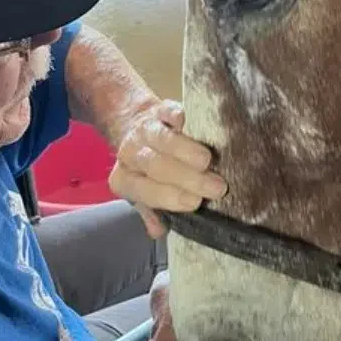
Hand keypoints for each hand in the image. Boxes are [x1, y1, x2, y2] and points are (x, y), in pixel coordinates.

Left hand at [109, 99, 226, 237]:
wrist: (134, 123)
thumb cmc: (146, 167)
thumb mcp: (142, 192)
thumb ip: (151, 211)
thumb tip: (158, 231)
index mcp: (124, 180)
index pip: (146, 192)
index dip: (170, 197)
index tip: (196, 202)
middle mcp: (130, 154)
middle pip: (156, 166)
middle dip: (187, 178)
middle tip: (215, 187)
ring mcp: (144, 129)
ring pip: (162, 139)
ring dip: (185, 150)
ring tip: (208, 161)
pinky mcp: (159, 109)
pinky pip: (167, 112)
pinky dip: (177, 116)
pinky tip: (188, 123)